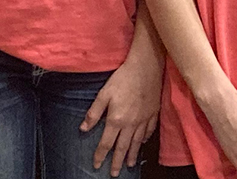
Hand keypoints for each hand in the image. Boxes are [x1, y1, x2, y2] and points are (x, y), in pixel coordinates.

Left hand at [81, 47, 162, 172]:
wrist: (146, 67)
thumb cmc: (123, 78)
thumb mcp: (104, 94)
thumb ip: (94, 113)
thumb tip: (83, 128)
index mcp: (116, 119)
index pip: (106, 142)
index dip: (100, 155)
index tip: (97, 165)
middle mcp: (131, 124)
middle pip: (123, 147)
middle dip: (117, 162)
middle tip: (114, 173)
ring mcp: (144, 119)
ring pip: (137, 142)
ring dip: (132, 155)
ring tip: (130, 164)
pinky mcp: (153, 113)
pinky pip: (149, 131)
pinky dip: (145, 139)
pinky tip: (142, 143)